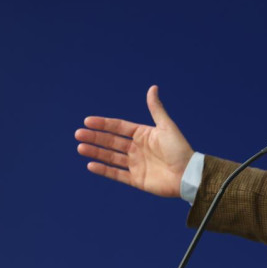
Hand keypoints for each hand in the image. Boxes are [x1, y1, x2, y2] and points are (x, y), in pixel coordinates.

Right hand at [75, 85, 193, 197]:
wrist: (188, 174)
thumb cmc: (180, 149)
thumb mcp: (166, 127)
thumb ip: (156, 109)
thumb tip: (152, 87)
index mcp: (143, 135)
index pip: (119, 127)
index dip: (103, 124)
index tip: (87, 121)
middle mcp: (137, 149)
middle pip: (111, 142)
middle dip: (95, 138)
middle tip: (78, 134)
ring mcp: (136, 164)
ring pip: (111, 157)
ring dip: (95, 152)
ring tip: (80, 147)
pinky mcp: (136, 179)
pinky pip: (117, 174)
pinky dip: (104, 170)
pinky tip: (91, 165)